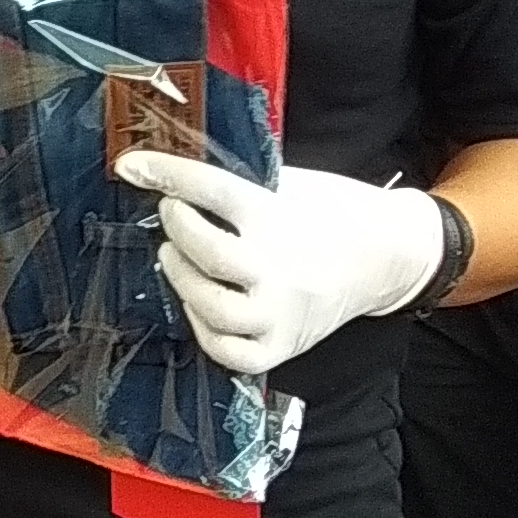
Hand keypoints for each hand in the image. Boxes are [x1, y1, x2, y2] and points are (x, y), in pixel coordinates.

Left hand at [119, 152, 444, 375]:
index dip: (166, 174)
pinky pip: (229, 351)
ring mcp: (280, 313)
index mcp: (278, 215)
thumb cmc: (330, 211)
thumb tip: (171, 173)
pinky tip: (198, 304)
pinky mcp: (283, 346)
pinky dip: (203, 329)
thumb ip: (238, 183)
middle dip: (177, 227)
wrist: (384, 255)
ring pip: (213, 308)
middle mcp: (278, 268)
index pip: (209, 190)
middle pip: (207, 252)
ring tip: (173, 257)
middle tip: (170, 212)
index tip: (132, 165)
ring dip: (181, 279)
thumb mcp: (288, 181)